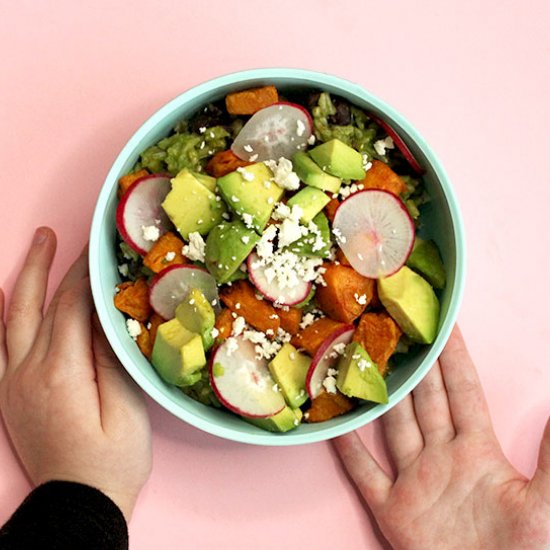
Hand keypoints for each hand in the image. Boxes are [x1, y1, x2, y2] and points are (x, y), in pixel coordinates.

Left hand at [0, 227, 151, 520]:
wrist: (76, 504)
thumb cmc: (111, 463)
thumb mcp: (127, 412)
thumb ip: (114, 360)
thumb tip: (108, 316)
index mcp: (59, 375)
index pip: (72, 308)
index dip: (87, 275)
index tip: (100, 250)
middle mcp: (26, 373)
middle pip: (36, 306)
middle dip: (46, 266)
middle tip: (52, 233)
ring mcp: (12, 384)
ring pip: (11, 319)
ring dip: (22, 282)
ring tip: (34, 250)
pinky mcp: (10, 394)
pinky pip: (0, 344)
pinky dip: (4, 315)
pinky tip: (8, 299)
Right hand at [333, 326, 549, 549]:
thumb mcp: (546, 502)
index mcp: (478, 450)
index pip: (463, 389)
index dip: (455, 356)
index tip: (445, 322)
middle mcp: (442, 456)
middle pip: (424, 398)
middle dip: (415, 361)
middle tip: (399, 325)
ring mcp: (415, 481)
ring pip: (393, 425)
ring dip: (381, 394)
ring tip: (366, 360)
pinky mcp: (394, 511)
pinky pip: (366, 472)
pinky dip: (350, 448)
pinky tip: (337, 423)